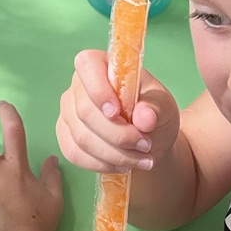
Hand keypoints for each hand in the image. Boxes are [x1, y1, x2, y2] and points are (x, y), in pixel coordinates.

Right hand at [56, 48, 178, 175]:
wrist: (148, 139)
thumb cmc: (154, 113)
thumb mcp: (164, 106)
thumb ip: (156, 108)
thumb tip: (145, 118)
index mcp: (101, 64)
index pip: (87, 65)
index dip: (98, 89)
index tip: (118, 113)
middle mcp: (78, 85)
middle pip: (85, 111)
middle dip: (118, 134)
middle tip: (146, 145)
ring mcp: (68, 111)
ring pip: (81, 137)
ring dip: (114, 154)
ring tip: (142, 159)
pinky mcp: (65, 135)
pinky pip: (74, 154)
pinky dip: (101, 164)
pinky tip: (122, 166)